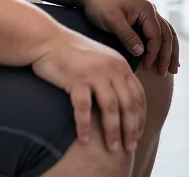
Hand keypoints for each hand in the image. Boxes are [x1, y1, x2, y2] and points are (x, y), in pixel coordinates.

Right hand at [32, 29, 145, 153]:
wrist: (48, 40)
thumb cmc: (73, 54)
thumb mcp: (102, 60)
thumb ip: (115, 76)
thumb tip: (125, 101)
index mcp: (120, 65)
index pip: (138, 95)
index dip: (140, 117)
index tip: (138, 135)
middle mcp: (112, 69)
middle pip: (128, 104)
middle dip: (131, 129)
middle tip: (130, 147)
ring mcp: (94, 74)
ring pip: (110, 109)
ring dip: (112, 132)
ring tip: (112, 148)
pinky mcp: (76, 79)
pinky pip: (84, 108)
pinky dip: (85, 126)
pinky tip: (85, 140)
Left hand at [84, 0, 178, 76]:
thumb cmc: (100, 5)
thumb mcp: (112, 21)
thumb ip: (127, 36)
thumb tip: (141, 52)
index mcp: (146, 10)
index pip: (156, 36)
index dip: (154, 53)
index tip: (147, 66)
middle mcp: (151, 11)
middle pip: (167, 35)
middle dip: (168, 55)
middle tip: (164, 73)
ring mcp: (149, 15)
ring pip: (167, 34)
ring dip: (171, 52)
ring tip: (173, 69)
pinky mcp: (143, 20)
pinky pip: (159, 33)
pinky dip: (165, 46)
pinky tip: (166, 57)